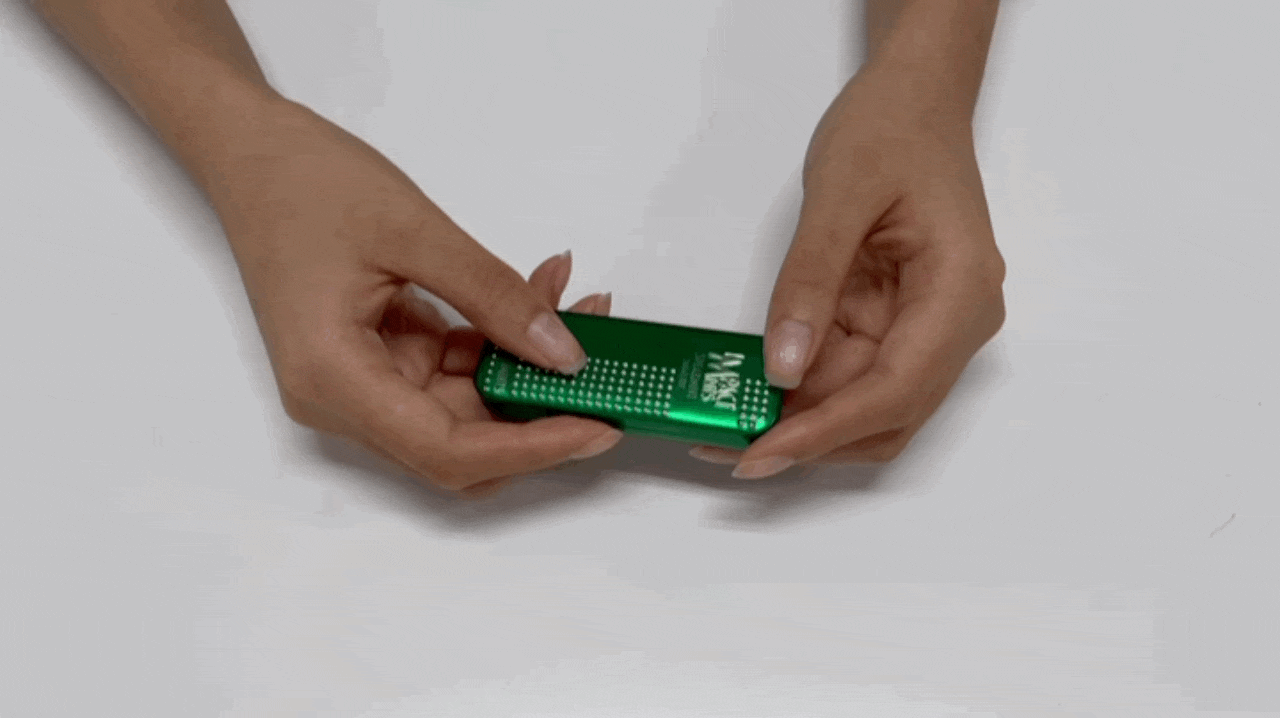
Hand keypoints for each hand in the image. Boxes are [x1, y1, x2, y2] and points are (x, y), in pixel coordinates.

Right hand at [208, 99, 621, 495]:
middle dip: (540, 408)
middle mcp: (342, 399)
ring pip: (466, 408)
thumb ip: (495, 296)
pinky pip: (454, 371)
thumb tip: (564, 353)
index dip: (530, 449)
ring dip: (528, 366)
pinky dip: (500, 340)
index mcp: (333, 379)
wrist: (252, 154)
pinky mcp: (380, 361)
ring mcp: (361, 383)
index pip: (448, 451)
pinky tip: (540, 293)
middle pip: (462, 442)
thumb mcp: (415, 231)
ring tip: (579, 304)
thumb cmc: (305, 183)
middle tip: (609, 370)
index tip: (597, 427)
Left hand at [691, 67, 1006, 477]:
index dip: (825, 431)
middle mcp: (955, 324)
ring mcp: (928, 329)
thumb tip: (784, 366)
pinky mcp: (898, 325)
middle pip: (884, 415)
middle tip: (726, 446)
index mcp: (959, 292)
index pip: (895, 389)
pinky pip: (850, 374)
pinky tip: (752, 389)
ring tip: (726, 422)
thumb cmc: (890, 128)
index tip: (760, 452)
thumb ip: (809, 280)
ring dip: (801, 422)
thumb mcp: (838, 194)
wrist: (914, 99)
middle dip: (807, 439)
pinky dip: (802, 389)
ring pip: (866, 406)